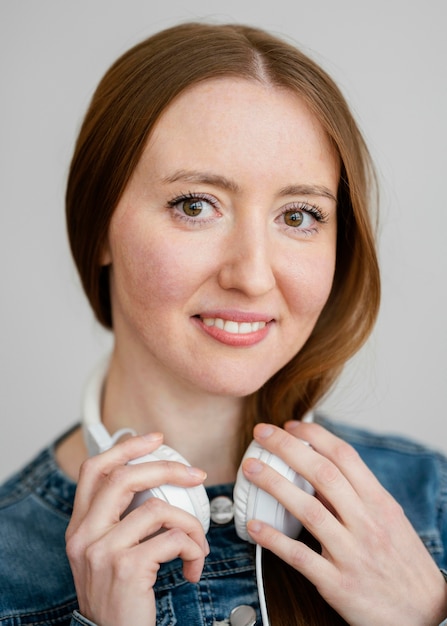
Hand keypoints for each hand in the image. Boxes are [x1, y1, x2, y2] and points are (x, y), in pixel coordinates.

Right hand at [66, 432, 208, 625]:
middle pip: (124, 478)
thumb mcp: (106, 555)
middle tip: (194, 475)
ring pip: (157, 509)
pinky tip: (191, 567)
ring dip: (190, 525)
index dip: (126, 447)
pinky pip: (173, 539)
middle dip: (166, 468)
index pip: (94, 469)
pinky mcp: (127, 568)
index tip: (155, 439)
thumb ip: (119, 522)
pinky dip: (193, 549)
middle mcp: (85, 536)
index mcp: (80, 527)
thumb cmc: (119, 599)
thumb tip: (156, 486)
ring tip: (197, 545)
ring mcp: (103, 551)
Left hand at [243, 422, 446, 625]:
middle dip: (287, 448)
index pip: (344, 456)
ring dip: (275, 484)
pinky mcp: (338, 584)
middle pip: (323, 474)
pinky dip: (275, 540)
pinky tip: (254, 526)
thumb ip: (357, 495)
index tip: (290, 426)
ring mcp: (352, 553)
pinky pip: (301, 557)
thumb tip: (318, 470)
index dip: (314, 436)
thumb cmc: (404, 563)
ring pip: (309, 510)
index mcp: (380, 503)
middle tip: (261, 434)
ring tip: (251, 469)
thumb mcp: (389, 520)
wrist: (427, 613)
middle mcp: (367, 523)